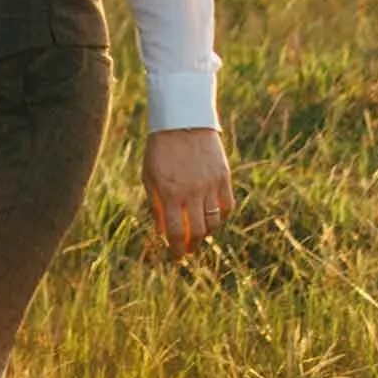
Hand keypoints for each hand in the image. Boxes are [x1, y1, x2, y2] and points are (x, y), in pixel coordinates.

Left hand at [143, 126, 233, 261]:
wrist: (182, 120)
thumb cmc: (160, 149)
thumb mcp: (149, 176)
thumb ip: (155, 205)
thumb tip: (161, 232)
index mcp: (170, 193)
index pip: (175, 233)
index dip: (176, 250)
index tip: (176, 257)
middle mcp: (192, 192)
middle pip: (197, 232)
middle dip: (192, 245)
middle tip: (188, 249)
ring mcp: (210, 184)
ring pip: (214, 222)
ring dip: (206, 233)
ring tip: (199, 233)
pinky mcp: (223, 176)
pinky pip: (227, 206)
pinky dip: (221, 216)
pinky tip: (213, 217)